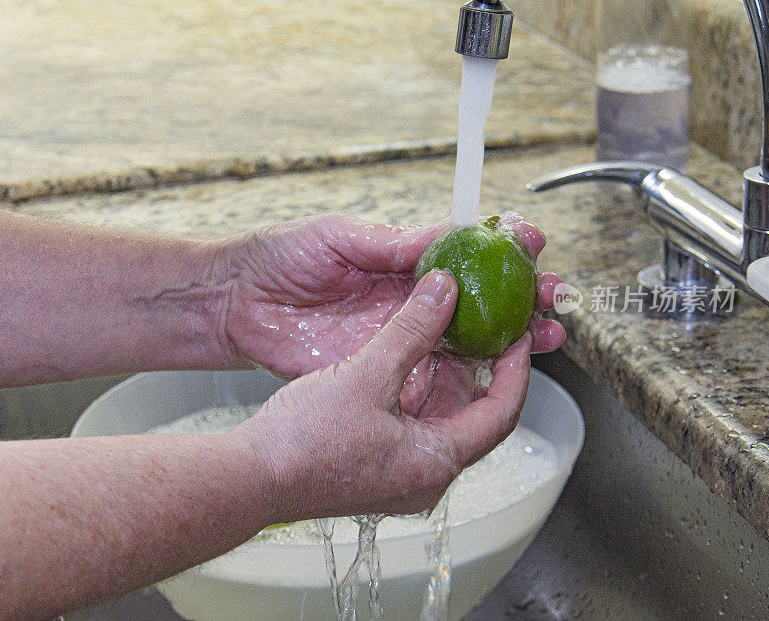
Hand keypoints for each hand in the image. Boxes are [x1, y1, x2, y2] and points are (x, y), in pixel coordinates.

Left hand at [212, 213, 563, 380]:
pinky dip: (468, 376)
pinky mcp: (382, 370)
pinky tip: (498, 372)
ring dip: (510, 339)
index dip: (503, 248)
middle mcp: (409, 302)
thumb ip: (393, 244)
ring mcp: (398, 338)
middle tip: (554, 297)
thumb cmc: (280, 257)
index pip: (466, 254)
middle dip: (523, 298)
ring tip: (546, 334)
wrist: (236, 304)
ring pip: (466, 342)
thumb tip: (450, 235)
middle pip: (480, 302)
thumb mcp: (339, 237)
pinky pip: (431, 375)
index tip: (531, 242)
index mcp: (401, 262)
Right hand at [239, 268, 552, 520]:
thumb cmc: (304, 441)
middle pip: (474, 417)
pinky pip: (412, 426)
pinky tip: (406, 360)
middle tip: (489, 329)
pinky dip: (416, 392)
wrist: (248, 479)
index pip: (501, 412)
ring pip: (440, 420)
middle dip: (483, 371)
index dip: (516, 369)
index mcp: (436, 462)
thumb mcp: (366, 375)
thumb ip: (411, 329)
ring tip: (449, 334)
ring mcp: (399, 477)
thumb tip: (445, 289)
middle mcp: (425, 477)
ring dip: (446, 379)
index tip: (520, 334)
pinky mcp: (375, 470)